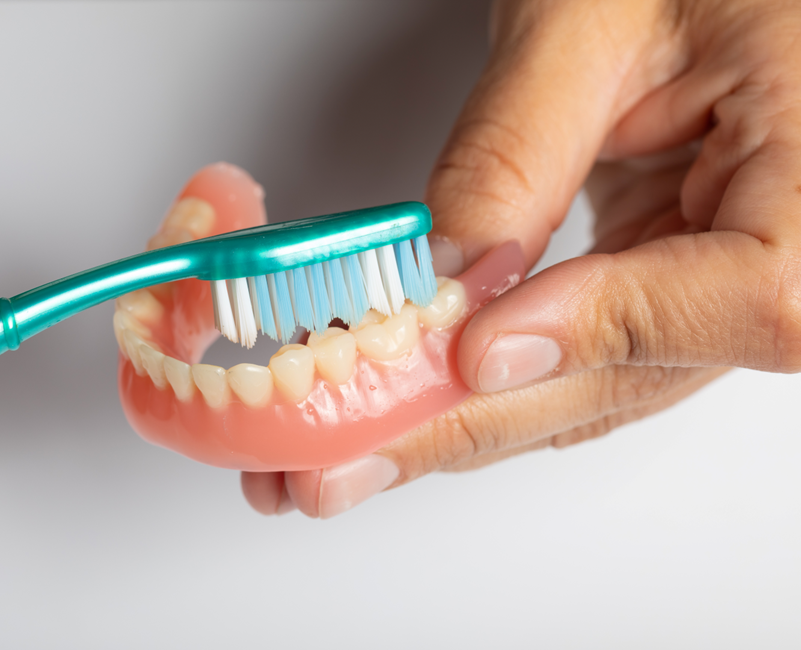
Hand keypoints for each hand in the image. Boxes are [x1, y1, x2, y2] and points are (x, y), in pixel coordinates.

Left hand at [242, 0, 800, 516]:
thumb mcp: (588, 16)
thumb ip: (518, 151)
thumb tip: (451, 278)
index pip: (753, 292)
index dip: (605, 330)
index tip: (478, 348)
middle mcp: (797, 243)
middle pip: (646, 368)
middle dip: (478, 419)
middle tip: (351, 457)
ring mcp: (725, 276)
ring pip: (603, 384)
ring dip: (469, 420)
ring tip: (358, 449)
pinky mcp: (666, 282)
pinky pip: (585, 356)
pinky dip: (492, 381)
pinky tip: (414, 402)